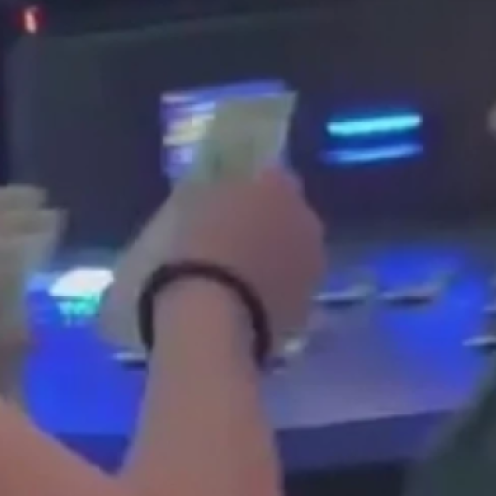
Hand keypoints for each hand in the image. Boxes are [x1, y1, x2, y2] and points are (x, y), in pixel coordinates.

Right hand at [99, 170, 324, 349]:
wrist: (208, 320)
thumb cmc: (188, 252)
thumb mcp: (182, 205)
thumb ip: (205, 190)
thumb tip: (208, 188)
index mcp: (277, 184)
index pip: (269, 175)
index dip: (248, 189)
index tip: (225, 203)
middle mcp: (305, 218)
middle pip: (287, 216)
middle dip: (266, 226)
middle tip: (230, 244)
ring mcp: (313, 266)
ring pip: (292, 256)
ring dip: (272, 263)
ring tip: (235, 282)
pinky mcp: (307, 308)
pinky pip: (287, 292)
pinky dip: (271, 296)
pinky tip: (243, 309)